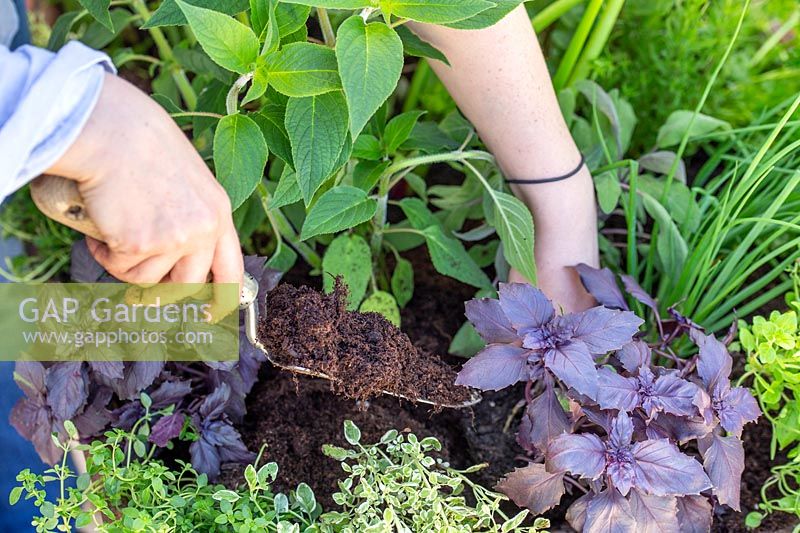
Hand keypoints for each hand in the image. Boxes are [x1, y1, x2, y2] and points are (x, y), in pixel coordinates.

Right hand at [46, 74, 242, 287]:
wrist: (113, 131)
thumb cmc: (141, 146)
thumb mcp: (185, 181)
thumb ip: (190, 215)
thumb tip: (174, 261)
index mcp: (218, 212)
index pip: (230, 268)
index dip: (223, 298)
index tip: (212, 315)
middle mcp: (203, 228)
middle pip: (187, 285)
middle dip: (160, 292)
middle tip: (139, 290)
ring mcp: (174, 238)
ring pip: (147, 280)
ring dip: (125, 264)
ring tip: (114, 229)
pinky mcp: (140, 243)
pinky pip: (118, 266)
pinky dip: (104, 252)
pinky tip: (101, 223)